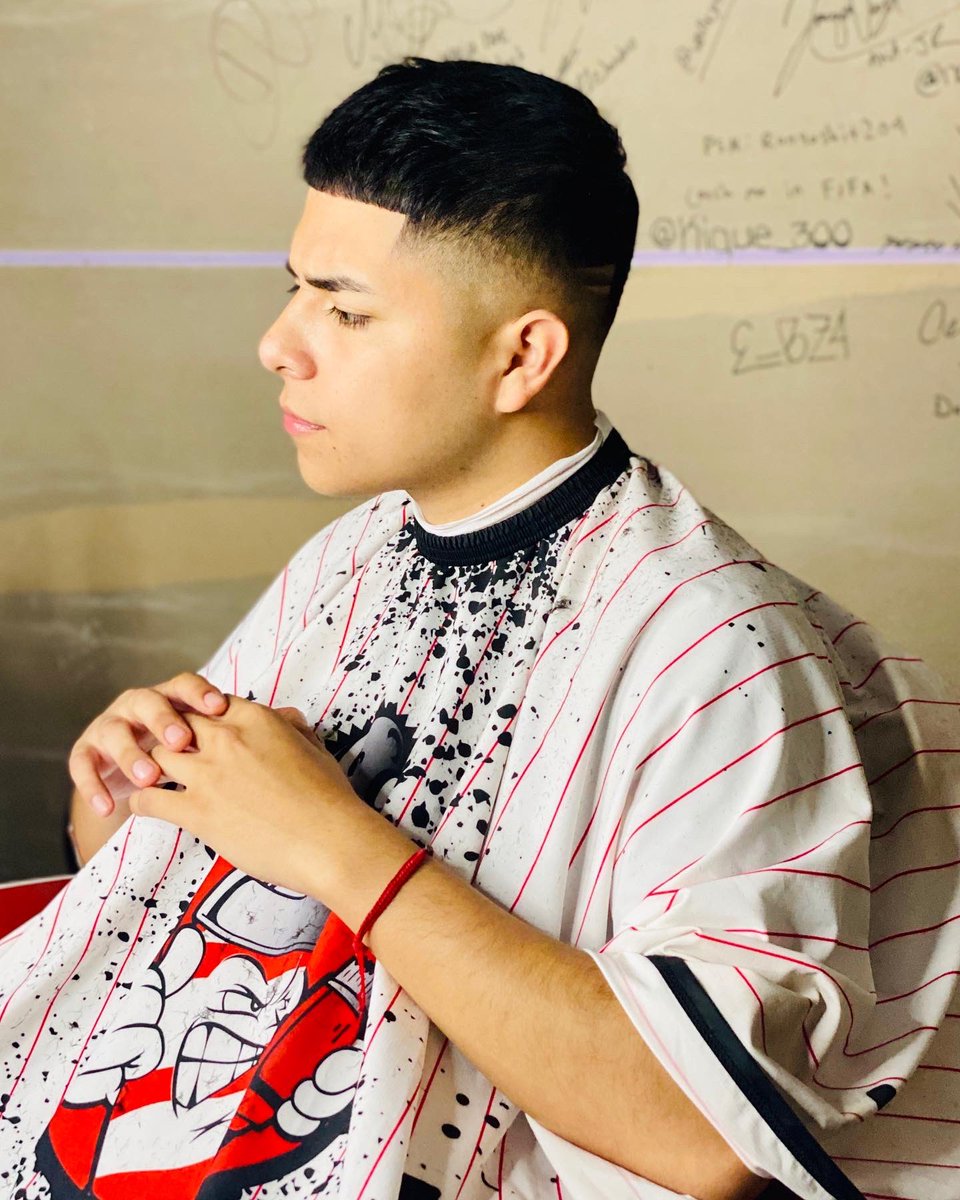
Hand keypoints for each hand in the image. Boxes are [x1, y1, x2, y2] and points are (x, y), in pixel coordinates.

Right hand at [67, 673, 228, 817]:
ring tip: (150, 778)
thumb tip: (289, 720)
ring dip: (131, 755)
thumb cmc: (184, 754)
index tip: (219, 706)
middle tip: (181, 741)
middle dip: (164, 720)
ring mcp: (111, 725)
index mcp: (172, 698)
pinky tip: (107, 807)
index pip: (185, 686)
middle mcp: (140, 705)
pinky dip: (94, 786)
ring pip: (116, 733)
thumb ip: (238, 730)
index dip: (199, 693)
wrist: (139, 776)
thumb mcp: (208, 742)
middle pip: (150, 702)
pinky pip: (83, 765)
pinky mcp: (88, 751)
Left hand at [127, 695, 357, 896]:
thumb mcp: (315, 748)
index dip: (199, 718)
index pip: (210, 704)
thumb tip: (286, 717)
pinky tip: (145, 806)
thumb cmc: (329, 797)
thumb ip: (292, 727)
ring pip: (156, 756)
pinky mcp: (196, 811)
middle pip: (177, 724)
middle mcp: (225, 739)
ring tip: (148, 778)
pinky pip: (149, 798)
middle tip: (166, 755)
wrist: (329, 839)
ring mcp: (207, 774)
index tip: (195, 733)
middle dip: (169, 738)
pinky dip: (142, 801)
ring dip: (150, 766)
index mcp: (254, 719)